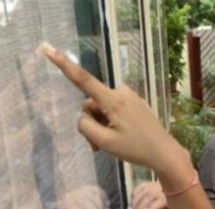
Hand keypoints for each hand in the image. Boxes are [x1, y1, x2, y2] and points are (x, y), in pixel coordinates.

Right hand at [42, 43, 188, 172]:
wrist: (165, 153)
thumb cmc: (136, 149)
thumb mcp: (104, 142)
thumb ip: (86, 126)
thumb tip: (83, 116)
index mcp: (113, 100)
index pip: (82, 79)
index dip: (64, 65)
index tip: (48, 50)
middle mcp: (121, 92)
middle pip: (91, 103)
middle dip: (92, 122)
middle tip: (99, 146)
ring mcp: (129, 97)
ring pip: (102, 108)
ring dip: (101, 126)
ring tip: (110, 145)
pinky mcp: (135, 103)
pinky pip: (114, 109)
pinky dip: (111, 123)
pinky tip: (120, 138)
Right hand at [129, 182, 174, 208]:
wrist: (180, 200)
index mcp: (173, 196)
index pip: (161, 199)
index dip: (152, 206)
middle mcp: (165, 188)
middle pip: (150, 194)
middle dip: (140, 206)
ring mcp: (157, 185)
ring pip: (143, 190)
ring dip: (135, 201)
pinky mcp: (150, 184)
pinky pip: (140, 187)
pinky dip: (134, 194)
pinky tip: (130, 204)